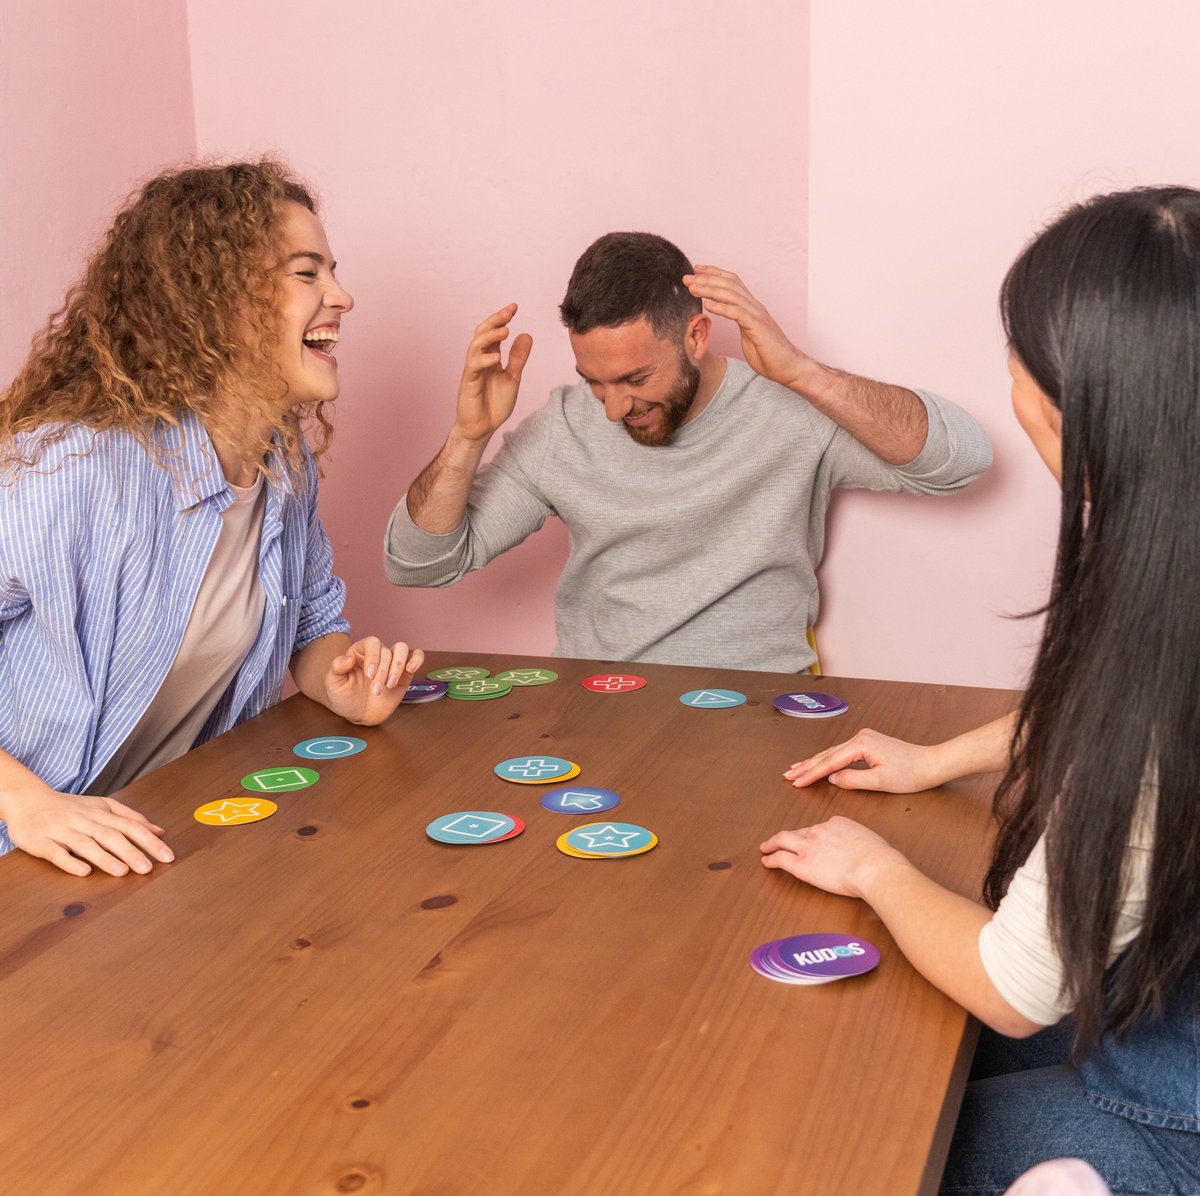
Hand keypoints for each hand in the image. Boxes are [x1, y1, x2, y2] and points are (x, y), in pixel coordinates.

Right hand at [2, 783, 172, 877]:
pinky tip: (84, 871)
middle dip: (132, 852)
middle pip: (112, 836)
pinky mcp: (42, 842)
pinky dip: (70, 862)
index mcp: (102, 813)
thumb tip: (159, 831)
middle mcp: (85, 821)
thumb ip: (132, 818)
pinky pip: (57, 853)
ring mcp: (63, 831)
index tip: (167, 856)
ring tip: (122, 872)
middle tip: (149, 868)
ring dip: (105, 858)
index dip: (150, 841)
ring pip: (86, 844)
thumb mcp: (103, 806)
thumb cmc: (71, 807)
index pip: (131, 826)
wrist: (28, 800)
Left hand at [323, 638, 424, 724]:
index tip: (369, 675)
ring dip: (398, 666)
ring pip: (402, 649)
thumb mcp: (333, 684)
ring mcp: (392, 662)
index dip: (373, 656)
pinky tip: (411, 669)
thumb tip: (348, 658)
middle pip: (387, 651)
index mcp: (360, 651)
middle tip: (376, 691)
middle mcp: (378, 653)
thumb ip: (337, 668)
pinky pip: (416, 657)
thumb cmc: (344, 697)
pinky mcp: (405, 673)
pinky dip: (417, 659)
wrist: (357, 714)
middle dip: (382, 672)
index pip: (372, 643)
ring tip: (390, 684)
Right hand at [453, 304, 532, 442]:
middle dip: (495, 321)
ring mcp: (473, 371)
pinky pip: (473, 368)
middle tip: (509, 312)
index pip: (494, 332)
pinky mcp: (468, 383)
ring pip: (476, 346)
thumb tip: (527, 334)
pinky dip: (484, 361)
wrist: (481, 428)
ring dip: (490, 337)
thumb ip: (518, 358)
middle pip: (483, 333)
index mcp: (490, 357)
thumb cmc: (494, 404)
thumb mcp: (512, 378)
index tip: (514, 307)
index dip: (502, 319)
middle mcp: (480, 360)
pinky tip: (496, 358)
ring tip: (505, 331)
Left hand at [683, 266, 809, 390]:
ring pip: (731, 295)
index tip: (695, 270)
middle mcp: (754, 306)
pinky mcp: (758, 327)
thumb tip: (727, 317)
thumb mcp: (748, 334)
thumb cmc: (769, 354)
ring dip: (709, 290)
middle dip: (706, 278)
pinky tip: (707, 305)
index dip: (713, 273)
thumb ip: (739, 322)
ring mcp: (757, 315)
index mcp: (751, 307)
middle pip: (729, 284)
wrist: (788, 367)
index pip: (732, 282)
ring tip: (692, 288)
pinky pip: (737, 313)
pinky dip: (721, 307)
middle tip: (686, 278)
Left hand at [761, 816, 906, 898]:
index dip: (813, 836)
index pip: (820, 829)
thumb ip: (860, 845)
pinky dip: (771, 859)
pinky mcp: (802, 864)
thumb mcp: (871, 842)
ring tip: (765, 847)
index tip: (811, 841)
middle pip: (799, 831)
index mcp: (837, 823)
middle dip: (788, 836)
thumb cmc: (880, 859)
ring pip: (783, 840)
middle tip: (779, 840)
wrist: (875, 866)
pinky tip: (766, 861)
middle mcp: (820, 830)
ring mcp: (809, 846)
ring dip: (772, 843)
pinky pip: (781, 858)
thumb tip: (863, 854)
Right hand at [784, 729, 947, 792]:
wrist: (932, 764)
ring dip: (815, 761)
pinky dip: (829, 759)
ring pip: (833, 752)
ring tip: (797, 769)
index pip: (829, 762)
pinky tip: (820, 763)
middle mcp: (860, 737)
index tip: (796, 782)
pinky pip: (842, 751)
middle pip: (827, 753)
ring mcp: (864, 738)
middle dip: (807, 765)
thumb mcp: (880, 782)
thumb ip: (853, 780)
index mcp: (861, 745)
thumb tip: (833, 779)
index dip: (811, 773)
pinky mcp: (869, 743)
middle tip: (788, 775)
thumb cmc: (910, 774)